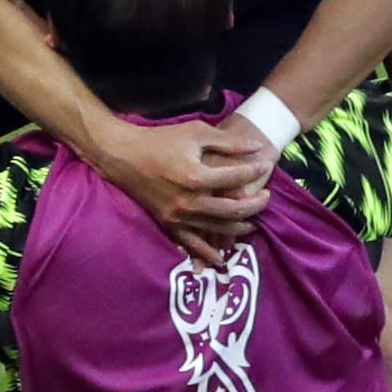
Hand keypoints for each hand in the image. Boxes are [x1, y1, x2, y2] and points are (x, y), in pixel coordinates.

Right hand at [94, 118, 275, 263]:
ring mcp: (179, 216)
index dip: (255, 170)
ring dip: (239, 227)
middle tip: (267, 198)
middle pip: (234, 209)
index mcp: (197, 177)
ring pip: (218, 228)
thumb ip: (229, 142)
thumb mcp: (196, 132)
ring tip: (252, 222)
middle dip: (255, 204)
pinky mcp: (168, 224)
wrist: (124, 155)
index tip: (265, 165)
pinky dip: (208, 253)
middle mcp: (190, 201)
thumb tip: (258, 148)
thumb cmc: (160, 139)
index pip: (237, 178)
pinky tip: (222, 258)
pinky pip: (192, 244)